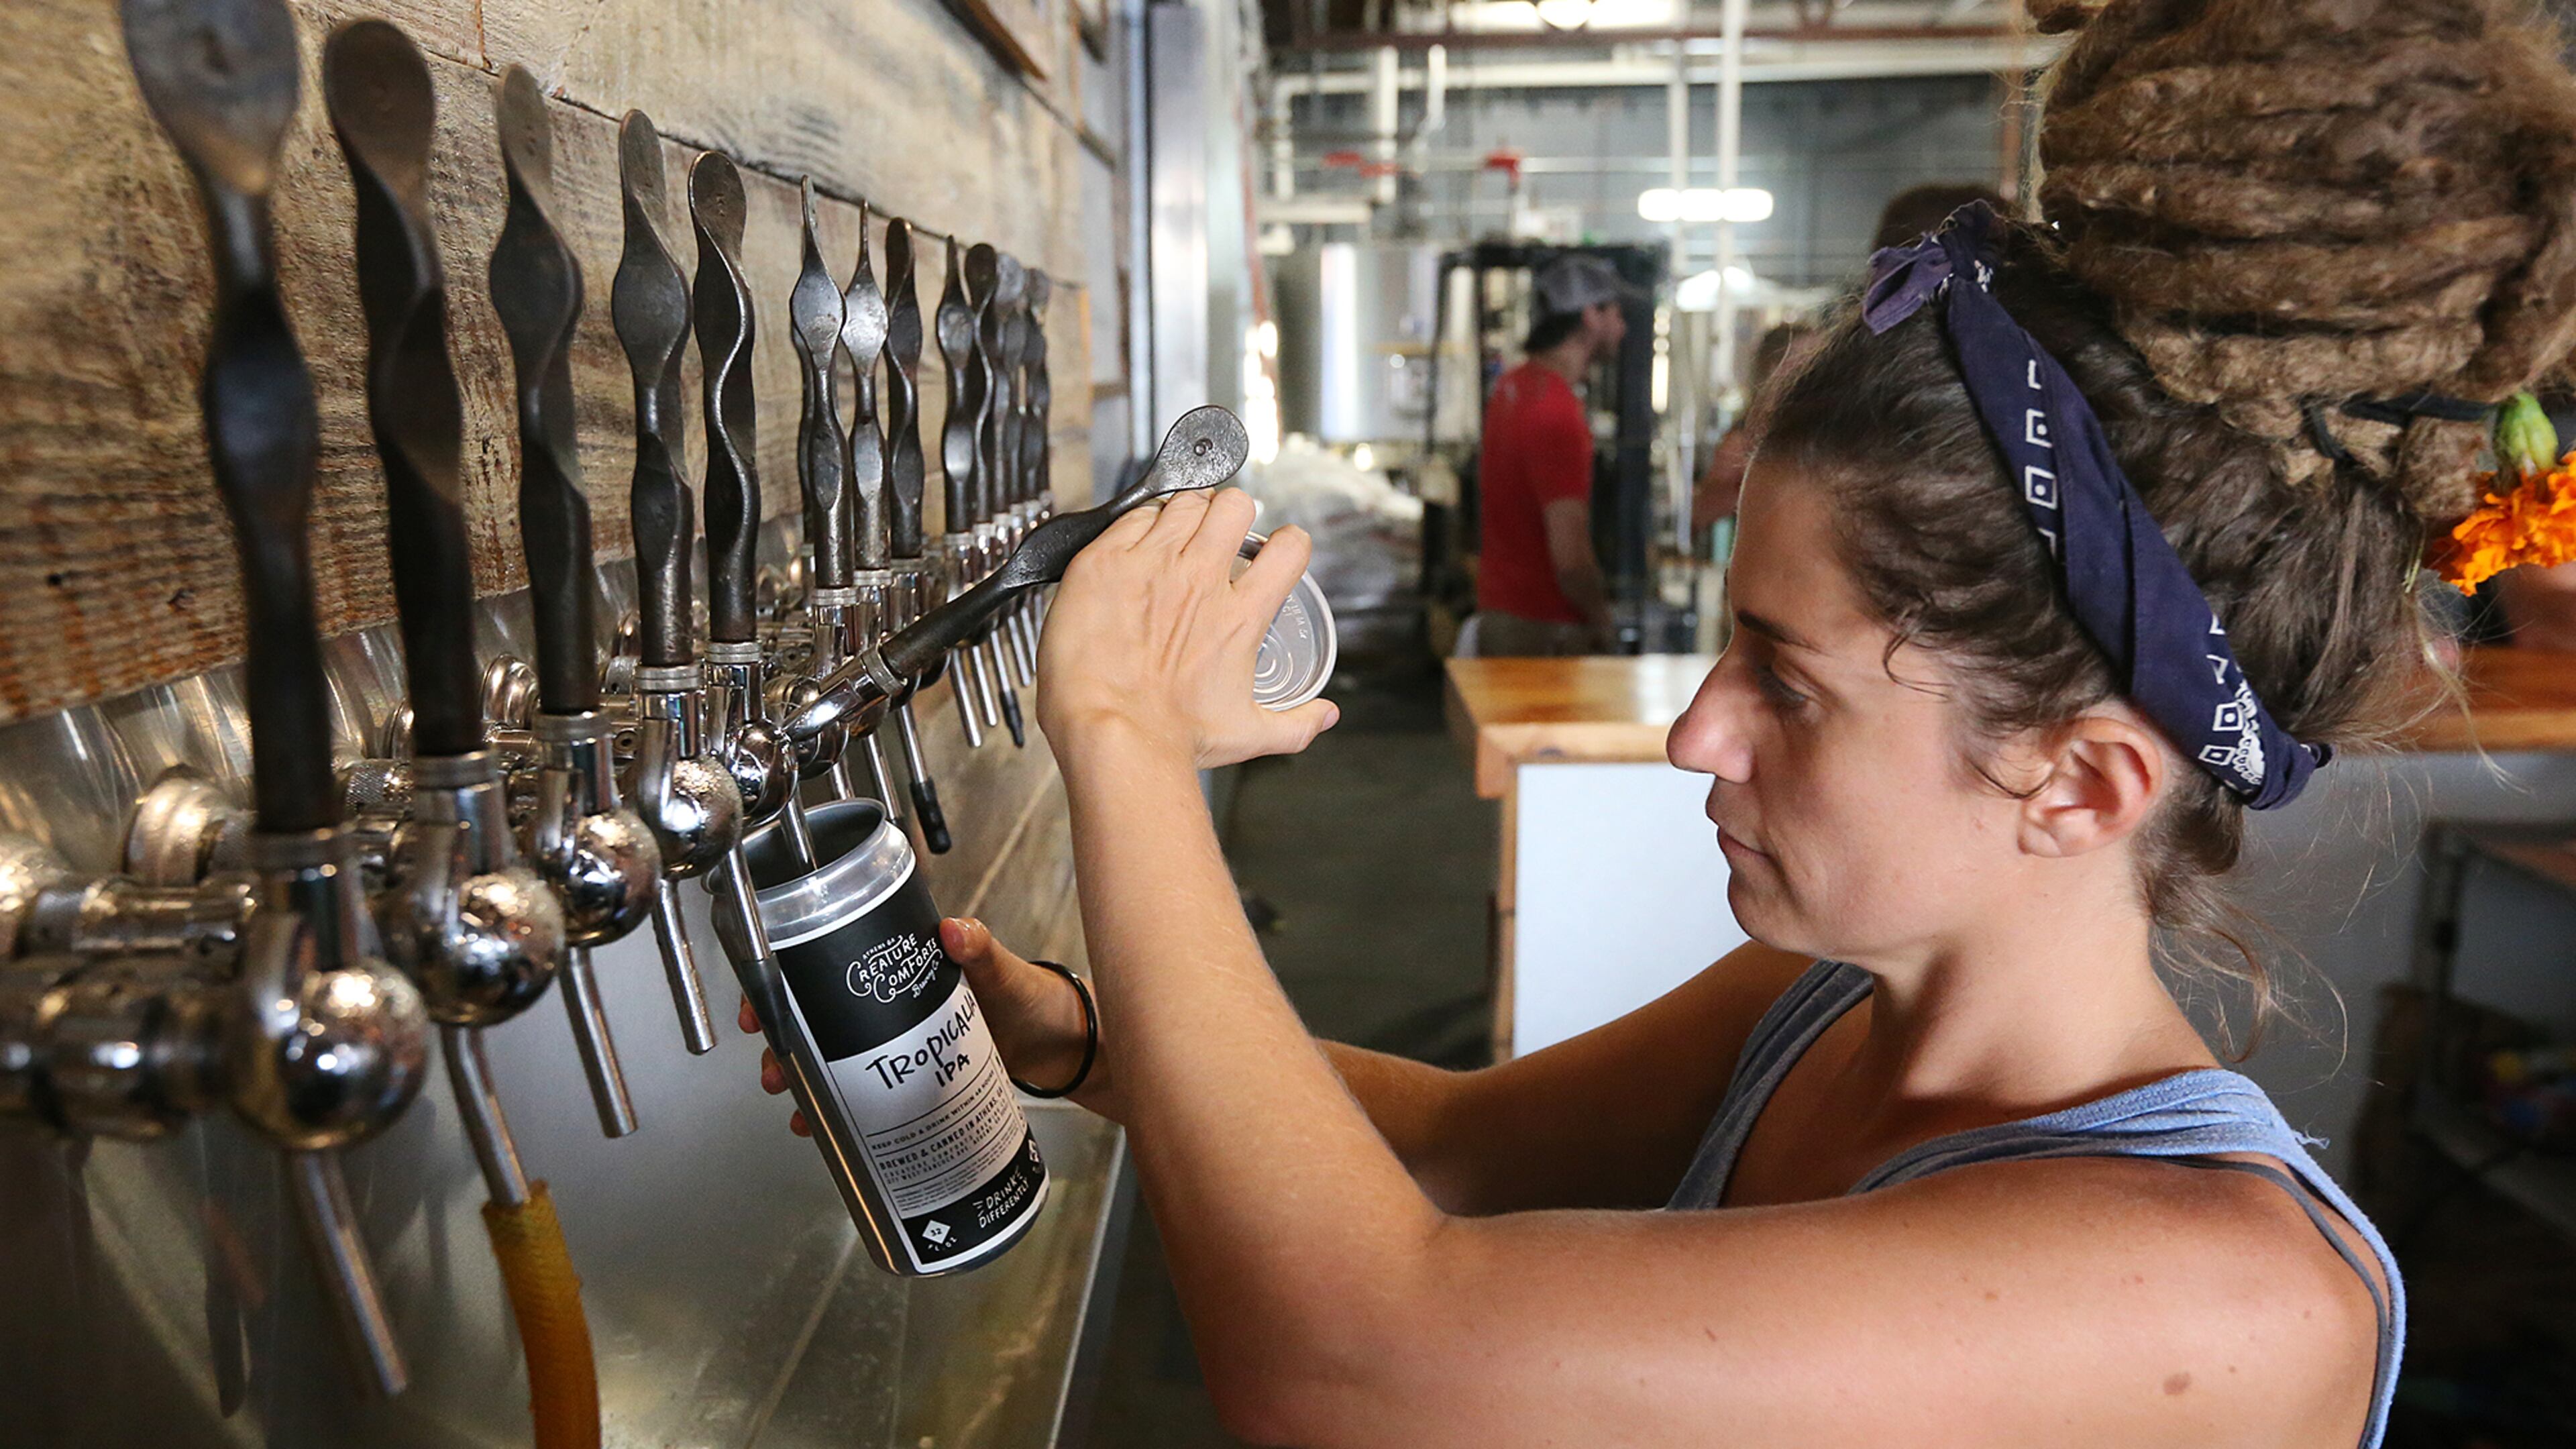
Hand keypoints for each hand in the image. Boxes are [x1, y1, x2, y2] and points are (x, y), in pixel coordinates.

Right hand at [740, 917, 1112, 1133]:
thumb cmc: (1036, 999)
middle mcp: (892, 1001)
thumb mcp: (1006, 973)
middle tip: (774, 1065)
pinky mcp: (910, 1073)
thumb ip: (982, 952)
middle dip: (786, 1039)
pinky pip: (863, 1089)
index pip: (830, 960)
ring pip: (834, 1056)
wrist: (1064, 1047)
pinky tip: (822, 1127)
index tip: (762, 997)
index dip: (786, 976)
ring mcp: (898, 1039)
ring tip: (792, 1103)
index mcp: (905, 962)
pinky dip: (838, 1108)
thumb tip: (957, 930)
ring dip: (805, 1077)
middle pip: (819, 1015)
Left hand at [1035, 487, 1337, 770]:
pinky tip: (1134, 548)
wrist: (1112, 735)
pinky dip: (1138, 525)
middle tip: (1217, 534)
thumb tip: (1325, 717)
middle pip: (1235, 505)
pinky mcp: (1106, 562)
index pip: (1289, 547)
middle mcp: (1200, 579)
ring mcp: (1152, 565)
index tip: (1272, 551)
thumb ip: (1296, 725)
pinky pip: (1132, 516)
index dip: (1286, 543)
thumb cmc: (1172, 738)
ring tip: (1175, 535)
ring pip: (1184, 501)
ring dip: (1186, 513)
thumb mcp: (1248, 734)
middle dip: (1232, 513)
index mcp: (1240, 615)